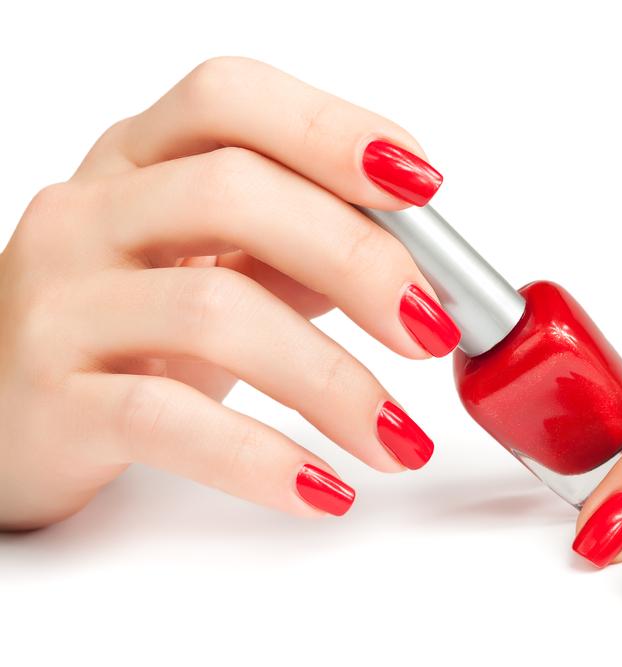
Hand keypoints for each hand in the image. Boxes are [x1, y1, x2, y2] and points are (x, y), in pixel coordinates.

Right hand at [0, 57, 459, 529]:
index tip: (423, 187)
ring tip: (400, 437)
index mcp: (140, 160)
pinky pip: (165, 419)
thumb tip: (416, 264)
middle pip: (234, 193)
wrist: (7, 413)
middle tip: (432, 330)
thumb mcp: (211, 265)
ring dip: (333, 382)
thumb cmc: (126, 330)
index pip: (231, 100)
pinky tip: (324, 487)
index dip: (332, 131)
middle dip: (358, 260)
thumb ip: (299, 248)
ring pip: (212, 312)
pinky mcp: (49, 399)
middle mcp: (91, 213)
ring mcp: (61, 303)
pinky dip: (262, 458)